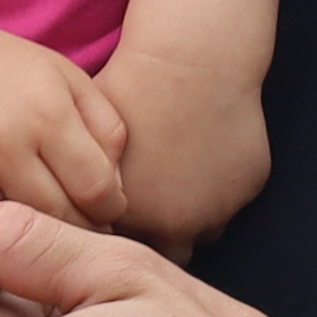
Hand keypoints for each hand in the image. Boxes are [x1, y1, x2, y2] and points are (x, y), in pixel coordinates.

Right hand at [0, 24, 131, 221]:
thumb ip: (107, 129)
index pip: (98, 192)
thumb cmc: (5, 70)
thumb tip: (116, 193)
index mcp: (46, 114)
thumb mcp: (68, 80)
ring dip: (34, 231)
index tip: (103, 206)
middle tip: (79, 222)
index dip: (110, 208)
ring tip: (42, 222)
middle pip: (60, 218)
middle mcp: (2, 143)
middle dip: (77, 226)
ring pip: (17, 229)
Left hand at [96, 49, 271, 250]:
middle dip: (155, 238)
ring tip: (176, 183)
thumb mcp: (87, 141)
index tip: (113, 218)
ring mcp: (217, 210)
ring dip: (190, 218)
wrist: (189, 63)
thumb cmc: (128, 91)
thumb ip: (81, 188)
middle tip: (147, 209)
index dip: (116, 236)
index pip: (118, 253)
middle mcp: (175, 225)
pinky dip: (218, 190)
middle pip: (163, 254)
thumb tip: (66, 215)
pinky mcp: (249, 190)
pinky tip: (202, 160)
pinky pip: (231, 202)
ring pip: (203, 232)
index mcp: (126, 219)